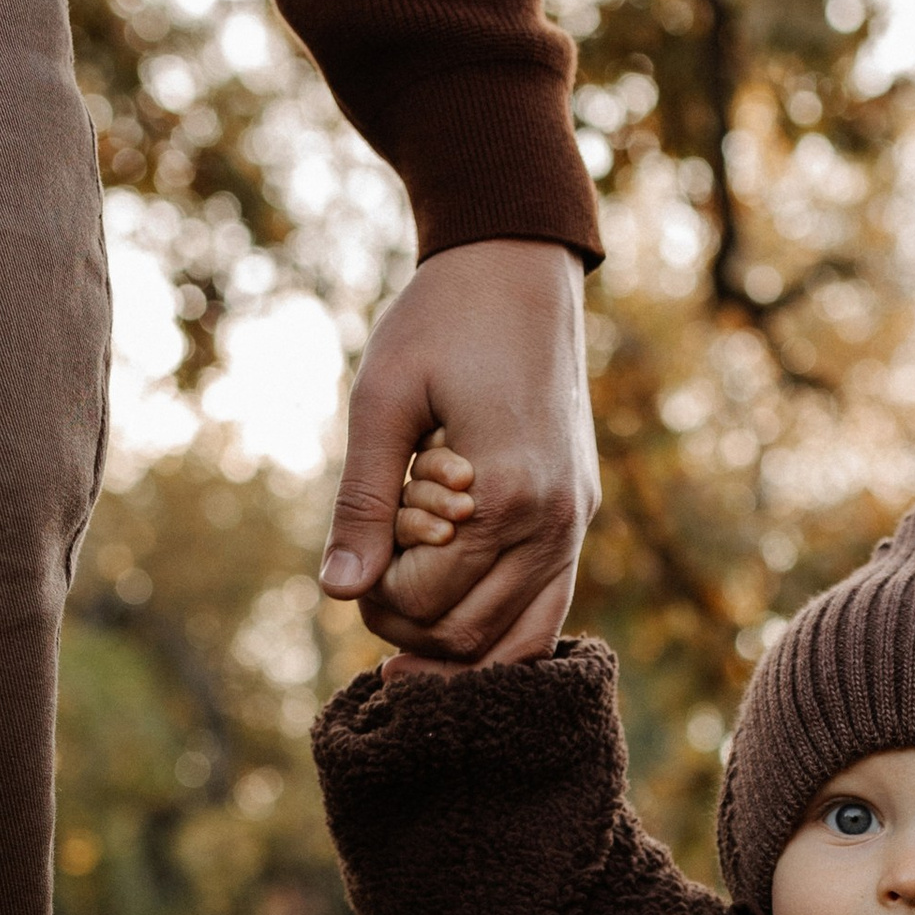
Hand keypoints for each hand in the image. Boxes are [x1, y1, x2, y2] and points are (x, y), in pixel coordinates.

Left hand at [319, 238, 597, 665]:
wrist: (520, 268)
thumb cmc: (441, 320)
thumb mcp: (382, 400)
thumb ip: (361, 502)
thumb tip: (337, 592)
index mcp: (506, 493)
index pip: (426, 601)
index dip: (373, 593)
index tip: (355, 551)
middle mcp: (553, 524)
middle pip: (467, 637)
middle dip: (405, 622)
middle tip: (373, 569)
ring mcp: (574, 527)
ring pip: (515, 646)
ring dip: (450, 645)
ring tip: (403, 606)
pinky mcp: (578, 520)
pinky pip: (546, 616)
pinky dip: (498, 636)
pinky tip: (450, 620)